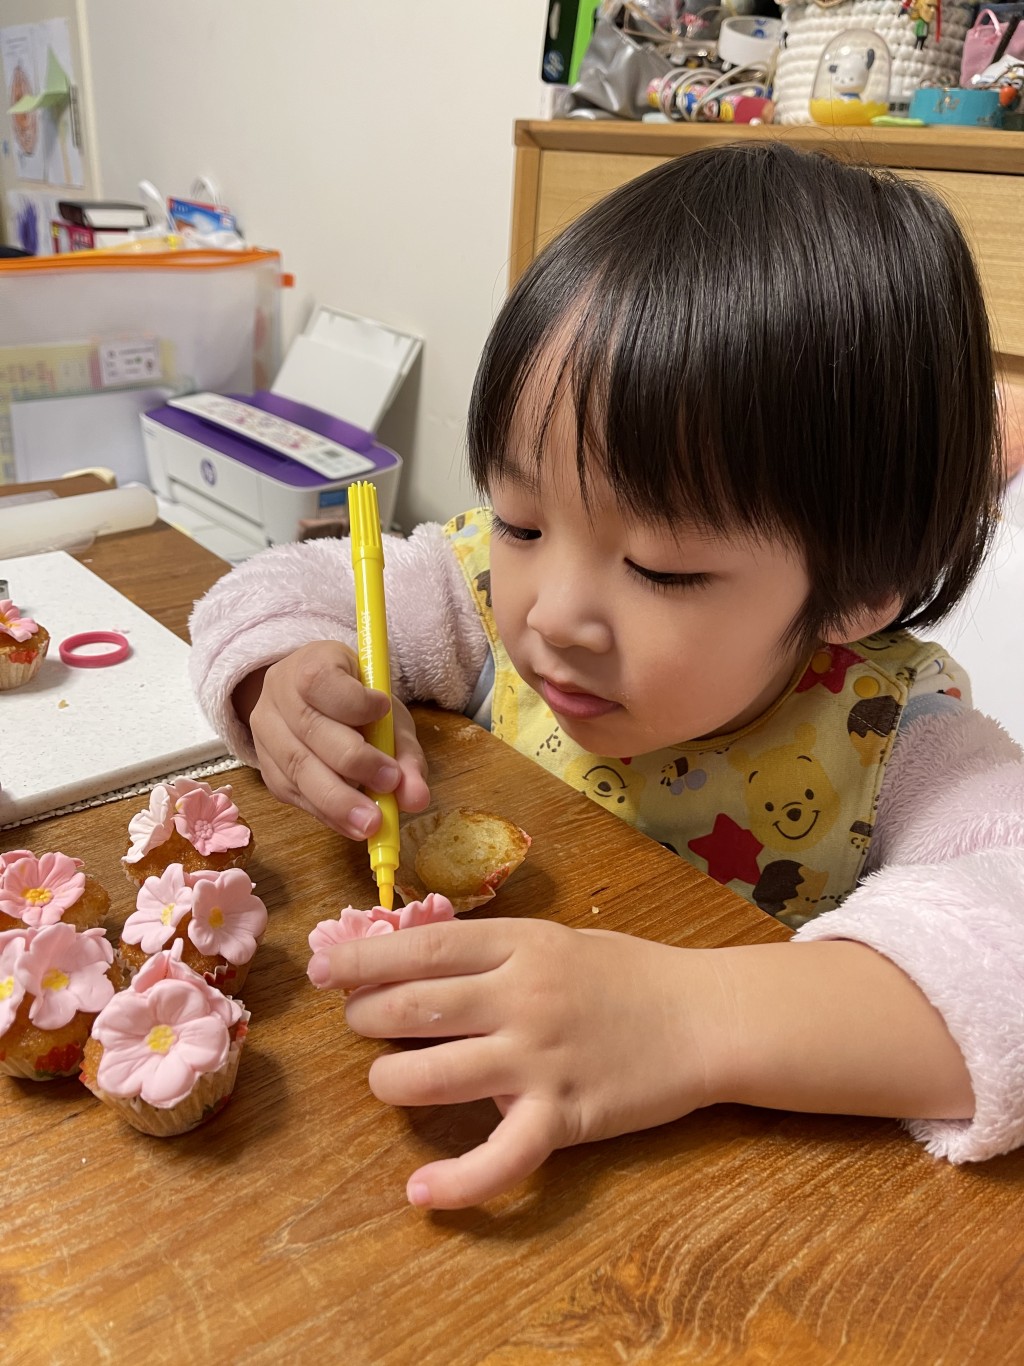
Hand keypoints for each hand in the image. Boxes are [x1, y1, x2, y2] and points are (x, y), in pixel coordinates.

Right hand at [242, 640, 429, 837]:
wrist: (313, 704)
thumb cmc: (357, 703)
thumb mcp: (387, 715)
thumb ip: (405, 752)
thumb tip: (416, 798)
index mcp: (310, 664)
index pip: (320, 680)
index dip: (353, 700)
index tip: (384, 709)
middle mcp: (279, 695)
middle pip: (310, 729)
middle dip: (353, 762)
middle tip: (389, 784)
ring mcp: (266, 732)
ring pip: (297, 768)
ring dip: (338, 801)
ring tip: (371, 823)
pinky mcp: (266, 769)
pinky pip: (293, 794)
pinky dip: (327, 814)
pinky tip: (351, 826)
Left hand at [307, 918, 728, 1208]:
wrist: (705, 1017)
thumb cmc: (629, 973)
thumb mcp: (557, 939)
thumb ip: (493, 951)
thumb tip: (411, 960)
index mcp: (520, 945)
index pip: (421, 948)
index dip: (362, 959)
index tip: (326, 969)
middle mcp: (521, 997)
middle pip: (410, 1008)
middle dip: (365, 1018)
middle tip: (356, 1022)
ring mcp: (539, 1059)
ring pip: (431, 1077)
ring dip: (389, 1083)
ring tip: (386, 1082)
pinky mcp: (563, 1116)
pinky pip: (499, 1159)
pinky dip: (455, 1182)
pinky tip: (421, 1191)